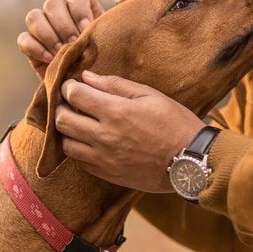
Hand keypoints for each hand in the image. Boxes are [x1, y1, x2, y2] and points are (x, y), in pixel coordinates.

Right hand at [18, 0, 134, 79]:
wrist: (90, 88)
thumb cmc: (106, 59)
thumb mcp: (116, 39)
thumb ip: (120, 15)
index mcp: (82, 7)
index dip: (79, 9)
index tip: (87, 29)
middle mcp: (59, 13)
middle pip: (52, 4)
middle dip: (63, 24)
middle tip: (74, 43)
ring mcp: (42, 29)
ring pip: (34, 17)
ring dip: (47, 34)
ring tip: (60, 52)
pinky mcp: (30, 46)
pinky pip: (24, 39)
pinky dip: (34, 47)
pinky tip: (50, 59)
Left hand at [55, 70, 203, 192]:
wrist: (191, 162)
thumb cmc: (175, 123)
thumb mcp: (150, 95)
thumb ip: (115, 85)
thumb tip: (87, 77)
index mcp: (116, 112)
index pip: (74, 95)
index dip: (68, 87)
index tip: (73, 85)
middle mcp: (104, 136)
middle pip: (62, 120)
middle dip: (62, 107)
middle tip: (71, 103)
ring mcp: (104, 158)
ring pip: (66, 144)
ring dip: (68, 131)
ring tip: (79, 123)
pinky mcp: (108, 174)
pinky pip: (80, 162)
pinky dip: (80, 150)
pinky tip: (91, 141)